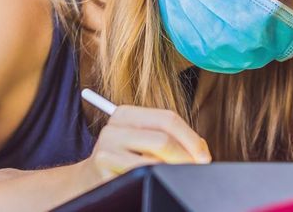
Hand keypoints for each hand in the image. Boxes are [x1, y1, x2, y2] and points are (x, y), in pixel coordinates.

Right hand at [78, 105, 210, 183]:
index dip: (191, 139)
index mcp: (126, 113)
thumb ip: (171, 138)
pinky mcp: (104, 168)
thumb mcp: (144, 142)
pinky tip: (155, 179)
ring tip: (176, 175)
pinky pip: (141, 174)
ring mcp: (107, 147)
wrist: (89, 179)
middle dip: (186, 157)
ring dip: (172, 170)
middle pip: (163, 139)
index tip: (204, 157)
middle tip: (196, 170)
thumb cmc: (125, 160)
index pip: (168, 119)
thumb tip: (201, 151)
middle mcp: (114, 126)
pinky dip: (155, 178)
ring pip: (154, 160)